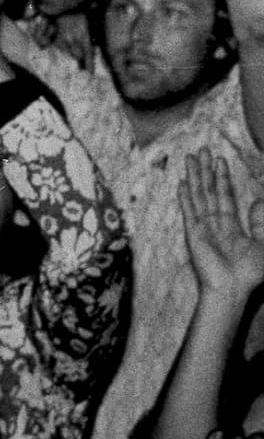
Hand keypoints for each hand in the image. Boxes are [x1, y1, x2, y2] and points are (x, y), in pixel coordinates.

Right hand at [180, 148, 263, 300]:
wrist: (233, 287)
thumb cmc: (250, 272)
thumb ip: (261, 224)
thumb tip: (258, 201)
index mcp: (231, 226)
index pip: (226, 197)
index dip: (223, 179)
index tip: (220, 161)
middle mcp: (215, 223)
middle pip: (209, 191)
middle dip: (206, 171)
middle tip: (202, 151)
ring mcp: (203, 227)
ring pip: (199, 195)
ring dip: (195, 176)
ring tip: (191, 158)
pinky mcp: (194, 232)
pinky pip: (190, 210)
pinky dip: (186, 197)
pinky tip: (182, 184)